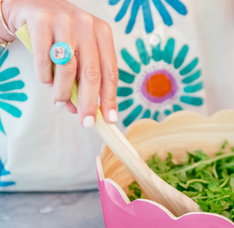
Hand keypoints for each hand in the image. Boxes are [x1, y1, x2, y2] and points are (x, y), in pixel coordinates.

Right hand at [1, 0, 118, 126]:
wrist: (33, 5)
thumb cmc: (63, 35)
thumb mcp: (82, 52)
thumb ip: (86, 79)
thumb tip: (88, 111)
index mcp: (103, 33)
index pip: (110, 72)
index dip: (110, 99)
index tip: (109, 118)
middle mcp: (87, 25)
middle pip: (91, 74)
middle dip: (89, 103)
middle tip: (86, 121)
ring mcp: (64, 21)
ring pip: (67, 69)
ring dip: (63, 92)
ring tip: (59, 101)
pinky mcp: (41, 21)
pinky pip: (44, 60)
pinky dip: (45, 77)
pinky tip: (47, 81)